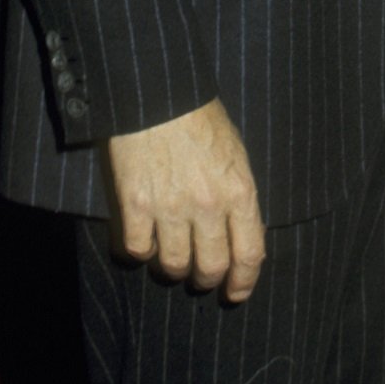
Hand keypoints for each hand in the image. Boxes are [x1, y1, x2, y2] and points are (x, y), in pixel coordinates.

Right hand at [107, 98, 264, 301]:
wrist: (160, 91)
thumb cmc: (200, 117)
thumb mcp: (235, 152)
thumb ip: (237, 194)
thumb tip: (240, 233)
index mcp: (239, 189)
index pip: (249, 254)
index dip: (243, 281)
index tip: (235, 292)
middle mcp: (207, 205)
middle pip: (210, 268)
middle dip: (205, 278)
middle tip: (199, 275)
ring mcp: (170, 207)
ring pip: (173, 266)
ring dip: (171, 267)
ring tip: (169, 253)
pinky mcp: (135, 205)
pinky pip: (136, 250)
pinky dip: (139, 250)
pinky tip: (142, 236)